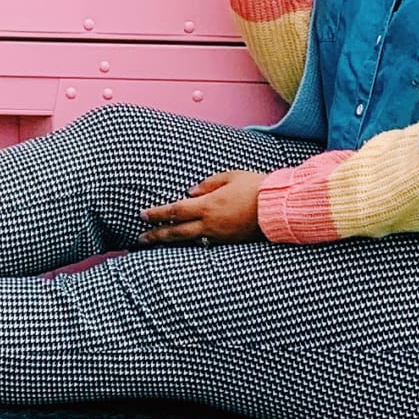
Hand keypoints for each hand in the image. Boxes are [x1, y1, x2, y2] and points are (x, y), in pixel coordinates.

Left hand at [140, 172, 266, 244]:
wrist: (277, 209)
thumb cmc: (254, 187)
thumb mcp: (229, 176)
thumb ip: (207, 184)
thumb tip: (190, 192)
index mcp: (208, 206)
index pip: (175, 210)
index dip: (157, 213)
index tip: (142, 215)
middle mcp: (210, 224)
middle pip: (177, 232)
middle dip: (157, 235)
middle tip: (140, 238)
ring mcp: (220, 236)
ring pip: (190, 240)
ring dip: (172, 241)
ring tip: (159, 242)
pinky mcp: (230, 242)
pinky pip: (206, 243)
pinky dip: (193, 242)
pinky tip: (187, 241)